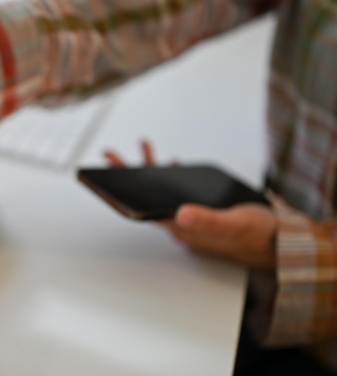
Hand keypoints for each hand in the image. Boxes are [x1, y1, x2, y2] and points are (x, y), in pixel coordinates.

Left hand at [103, 141, 275, 268]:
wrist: (280, 243)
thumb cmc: (259, 236)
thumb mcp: (235, 225)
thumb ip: (208, 220)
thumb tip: (179, 212)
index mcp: (183, 228)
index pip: (144, 208)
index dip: (125, 189)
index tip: (111, 172)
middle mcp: (182, 222)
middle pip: (147, 196)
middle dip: (129, 174)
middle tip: (111, 156)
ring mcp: (190, 215)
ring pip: (162, 191)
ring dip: (151, 170)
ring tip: (143, 148)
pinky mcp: (202, 209)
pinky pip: (179, 190)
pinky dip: (172, 174)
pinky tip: (171, 164)